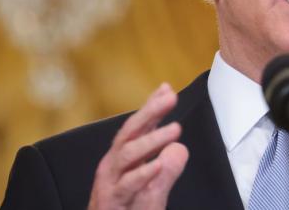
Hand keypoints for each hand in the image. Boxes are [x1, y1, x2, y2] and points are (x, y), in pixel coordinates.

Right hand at [88, 83, 188, 209]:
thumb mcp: (153, 186)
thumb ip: (165, 164)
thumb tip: (178, 144)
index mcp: (124, 158)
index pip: (138, 127)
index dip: (152, 106)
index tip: (168, 90)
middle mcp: (114, 166)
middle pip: (130, 132)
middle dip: (149, 112)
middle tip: (170, 99)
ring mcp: (110, 183)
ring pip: (127, 154)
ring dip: (152, 140)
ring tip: (174, 130)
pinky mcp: (111, 202)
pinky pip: (126, 185)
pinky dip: (142, 174)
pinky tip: (157, 165)